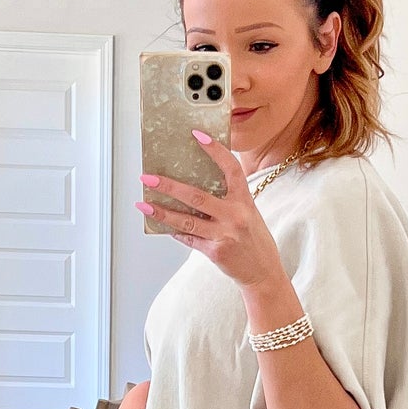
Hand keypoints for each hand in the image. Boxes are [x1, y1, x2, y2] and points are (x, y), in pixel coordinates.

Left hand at [137, 132, 283, 288]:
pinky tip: (161, 223)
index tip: (197, 135)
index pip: (230, 169)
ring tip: (144, 204)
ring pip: (186, 220)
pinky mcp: (215, 252)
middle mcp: (234, 216)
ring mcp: (224, 235)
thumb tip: (198, 187)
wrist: (264, 273)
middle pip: (196, 196)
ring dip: (162, 211)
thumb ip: (230, 200)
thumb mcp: (250, 214)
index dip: (215, 150)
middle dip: (169, 186)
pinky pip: (189, 239)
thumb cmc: (255, 241)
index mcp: (245, 201)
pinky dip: (174, 231)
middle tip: (148, 177)